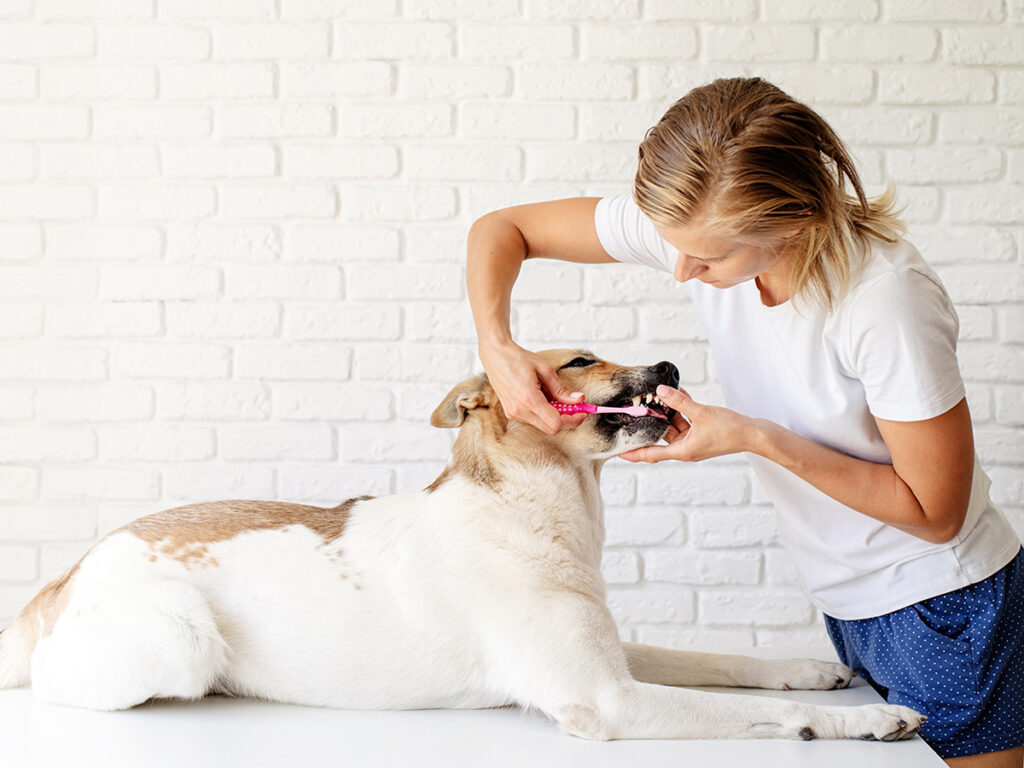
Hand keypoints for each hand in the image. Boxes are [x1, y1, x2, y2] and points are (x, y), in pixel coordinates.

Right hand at [478, 340, 587, 434]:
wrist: (495, 356)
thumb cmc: (517, 358)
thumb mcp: (545, 369)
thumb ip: (561, 389)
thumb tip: (579, 400)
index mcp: (528, 398)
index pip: (556, 423)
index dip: (573, 420)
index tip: (583, 412)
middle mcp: (519, 410)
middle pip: (551, 428)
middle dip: (567, 419)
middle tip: (576, 407)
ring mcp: (514, 414)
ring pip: (543, 425)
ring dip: (556, 416)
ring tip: (557, 398)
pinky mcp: (511, 413)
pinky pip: (534, 420)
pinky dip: (545, 413)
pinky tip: (545, 399)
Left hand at [618, 384, 755, 462]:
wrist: (754, 433)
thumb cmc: (731, 430)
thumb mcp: (702, 413)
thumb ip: (680, 402)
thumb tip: (661, 392)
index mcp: (683, 451)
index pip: (651, 454)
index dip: (634, 453)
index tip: (619, 452)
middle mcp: (686, 448)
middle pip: (662, 437)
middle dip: (653, 422)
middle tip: (640, 408)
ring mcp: (694, 442)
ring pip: (674, 426)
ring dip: (669, 413)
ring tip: (661, 397)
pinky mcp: (702, 434)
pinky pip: (686, 422)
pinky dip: (682, 411)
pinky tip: (679, 396)